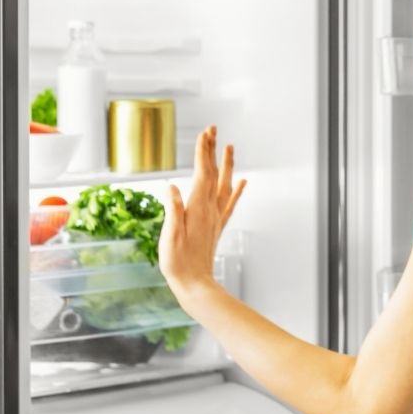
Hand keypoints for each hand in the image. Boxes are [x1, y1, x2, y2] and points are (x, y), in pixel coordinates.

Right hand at [160, 124, 246, 295]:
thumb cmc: (178, 263)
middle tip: (213, 129)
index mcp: (198, 208)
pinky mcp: (217, 226)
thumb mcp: (169, 236)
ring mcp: (216, 217)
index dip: (203, 152)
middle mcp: (210, 209)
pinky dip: (237, 190)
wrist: (195, 284)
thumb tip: (172, 187)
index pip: (202, 172)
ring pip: (225, 184)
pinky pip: (230, 203)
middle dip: (212, 149)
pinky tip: (243, 181)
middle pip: (213, 173)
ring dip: (226, 164)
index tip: (204, 133)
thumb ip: (173, 210)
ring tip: (229, 146)